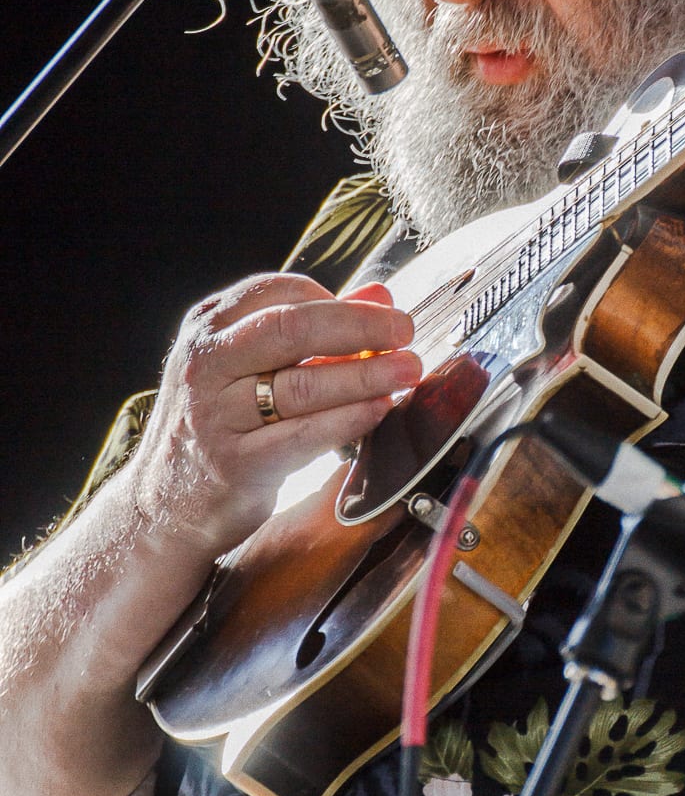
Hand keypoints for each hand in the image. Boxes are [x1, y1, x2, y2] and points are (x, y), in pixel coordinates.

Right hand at [129, 274, 419, 555]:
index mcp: (208, 328)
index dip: (339, 300)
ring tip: (408, 369)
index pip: (280, 292)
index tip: (380, 311)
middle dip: (359, 326)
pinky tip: (379, 409)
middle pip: (292, 329)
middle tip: (405, 330)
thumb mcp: (249, 365)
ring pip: (301, 385)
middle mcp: (205, 364)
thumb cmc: (220, 424)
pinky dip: (348, 419)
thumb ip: (311, 330)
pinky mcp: (235, 463)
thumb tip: (379, 296)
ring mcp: (216, 415)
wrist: (165, 502)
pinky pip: (303, 436)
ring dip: (365, 375)